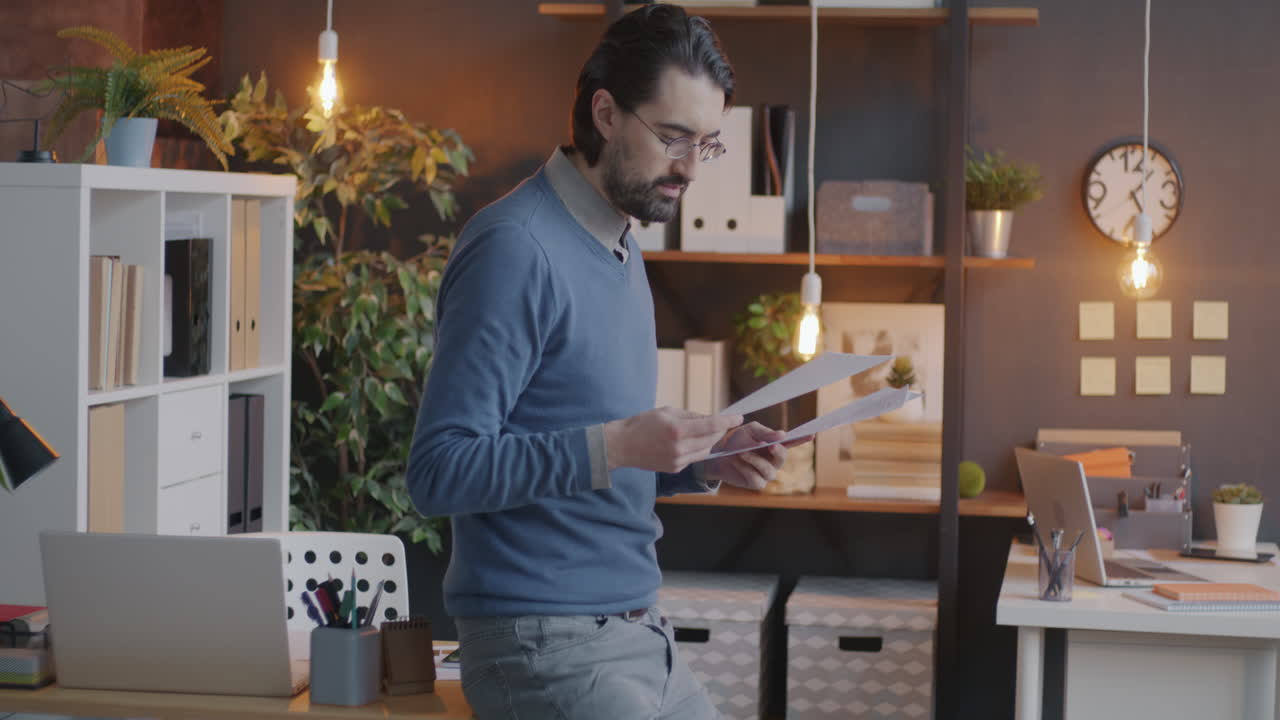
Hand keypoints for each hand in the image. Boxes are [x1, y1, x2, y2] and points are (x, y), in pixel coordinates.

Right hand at [604, 408, 742, 473]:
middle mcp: (679, 447)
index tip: (739, 417)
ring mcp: (678, 460)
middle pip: (711, 439)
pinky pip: (694, 458)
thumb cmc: (643, 424)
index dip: (728, 421)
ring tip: (701, 431)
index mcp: (677, 429)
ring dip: (709, 440)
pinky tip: (688, 442)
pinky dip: (696, 449)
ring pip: (705, 450)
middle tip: (721, 422)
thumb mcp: (667, 411)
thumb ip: (691, 416)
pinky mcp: (675, 469)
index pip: (711, 425)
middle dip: (719, 429)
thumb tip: (711, 418)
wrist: (622, 446)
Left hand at [705, 422, 810, 490]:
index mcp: (775, 445)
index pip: (792, 442)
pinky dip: (745, 469)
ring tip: (740, 452)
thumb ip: (765, 432)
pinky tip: (736, 462)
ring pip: (769, 471)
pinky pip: (757, 479)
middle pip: (783, 458)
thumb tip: (782, 435)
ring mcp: (766, 474)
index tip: (812, 434)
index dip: (802, 439)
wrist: (717, 456)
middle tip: (768, 445)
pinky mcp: (757, 484)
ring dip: (754, 460)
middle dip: (776, 451)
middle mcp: (774, 461)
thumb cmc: (736, 442)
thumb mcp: (749, 431)